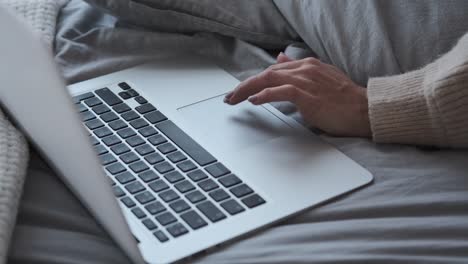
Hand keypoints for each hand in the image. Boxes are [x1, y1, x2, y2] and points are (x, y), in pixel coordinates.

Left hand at [224, 53, 370, 136]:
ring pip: (268, 80)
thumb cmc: (345, 100)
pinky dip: (264, 95)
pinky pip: (280, 91)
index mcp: (307, 65)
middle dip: (244, 85)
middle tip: (230, 97)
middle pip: (266, 73)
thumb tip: (281, 59)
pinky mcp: (308, 95)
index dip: (254, 80)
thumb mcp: (320, 78)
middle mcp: (304, 69)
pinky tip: (253, 100)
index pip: (273, 70)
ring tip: (233, 99)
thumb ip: (299, 70)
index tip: (242, 90)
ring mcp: (306, 81)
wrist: (365, 110)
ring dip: (246, 90)